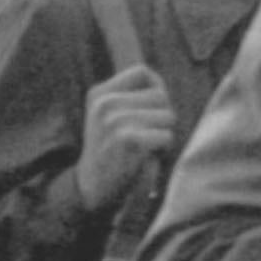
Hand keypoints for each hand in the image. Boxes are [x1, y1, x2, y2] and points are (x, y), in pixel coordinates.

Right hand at [74, 64, 175, 211]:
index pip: (143, 71)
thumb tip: (160, 84)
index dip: (156, 88)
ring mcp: (115, 120)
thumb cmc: (110, 153)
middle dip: (161, 116)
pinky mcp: (128, 139)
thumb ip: (129, 97)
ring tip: (144, 147)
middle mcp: (105, 103)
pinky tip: (145, 157)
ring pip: (168, 116)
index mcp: (100, 93)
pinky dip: (162, 149)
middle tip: (145, 136)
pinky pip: (166, 136)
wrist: (92, 189)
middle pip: (160, 95)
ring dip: (163, 134)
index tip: (150, 110)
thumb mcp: (107, 117)